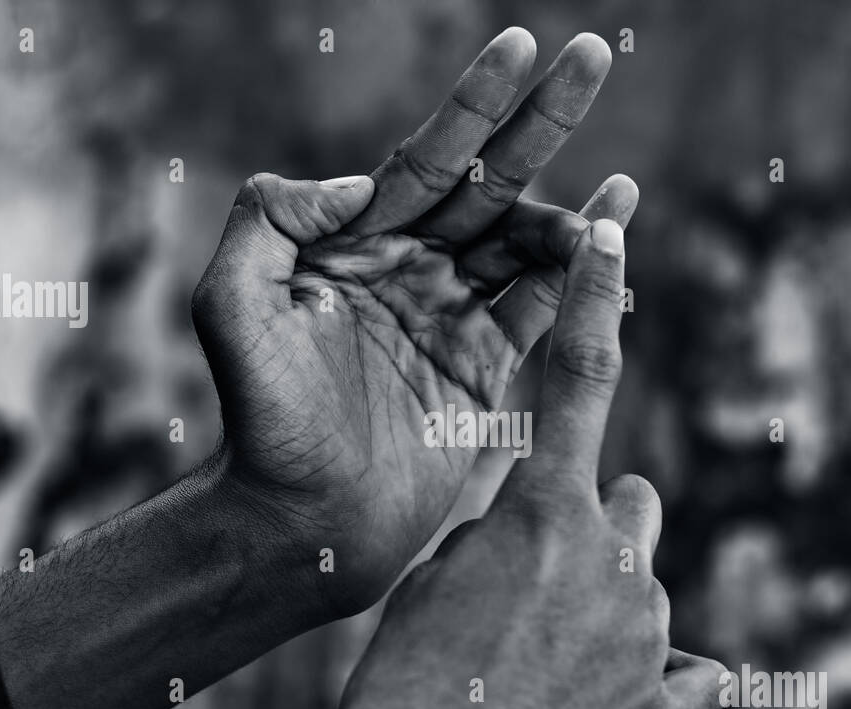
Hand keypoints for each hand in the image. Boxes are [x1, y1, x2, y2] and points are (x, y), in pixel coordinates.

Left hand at [190, 28, 636, 611]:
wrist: (298, 520)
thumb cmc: (258, 417)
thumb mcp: (232, 302)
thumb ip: (272, 218)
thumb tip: (362, 178)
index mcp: (354, 244)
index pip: (425, 157)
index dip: (474, 102)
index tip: (522, 43)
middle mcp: (408, 269)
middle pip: (488, 182)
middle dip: (540, 121)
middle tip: (593, 55)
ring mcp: (449, 317)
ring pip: (523, 243)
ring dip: (570, 209)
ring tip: (617, 186)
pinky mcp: (482, 370)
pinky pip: (539, 308)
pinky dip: (581, 272)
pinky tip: (614, 229)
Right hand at [225, 221, 724, 708]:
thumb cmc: (404, 686)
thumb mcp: (436, 583)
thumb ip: (499, 529)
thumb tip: (533, 507)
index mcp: (543, 515)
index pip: (578, 378)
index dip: (594, 297)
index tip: (611, 233)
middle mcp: (615, 558)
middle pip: (631, 502)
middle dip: (597, 528)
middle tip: (538, 588)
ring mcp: (651, 629)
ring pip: (644, 582)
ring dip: (610, 607)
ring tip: (541, 668)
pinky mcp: (673, 698)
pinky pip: (692, 668)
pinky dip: (656, 678)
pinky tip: (600, 708)